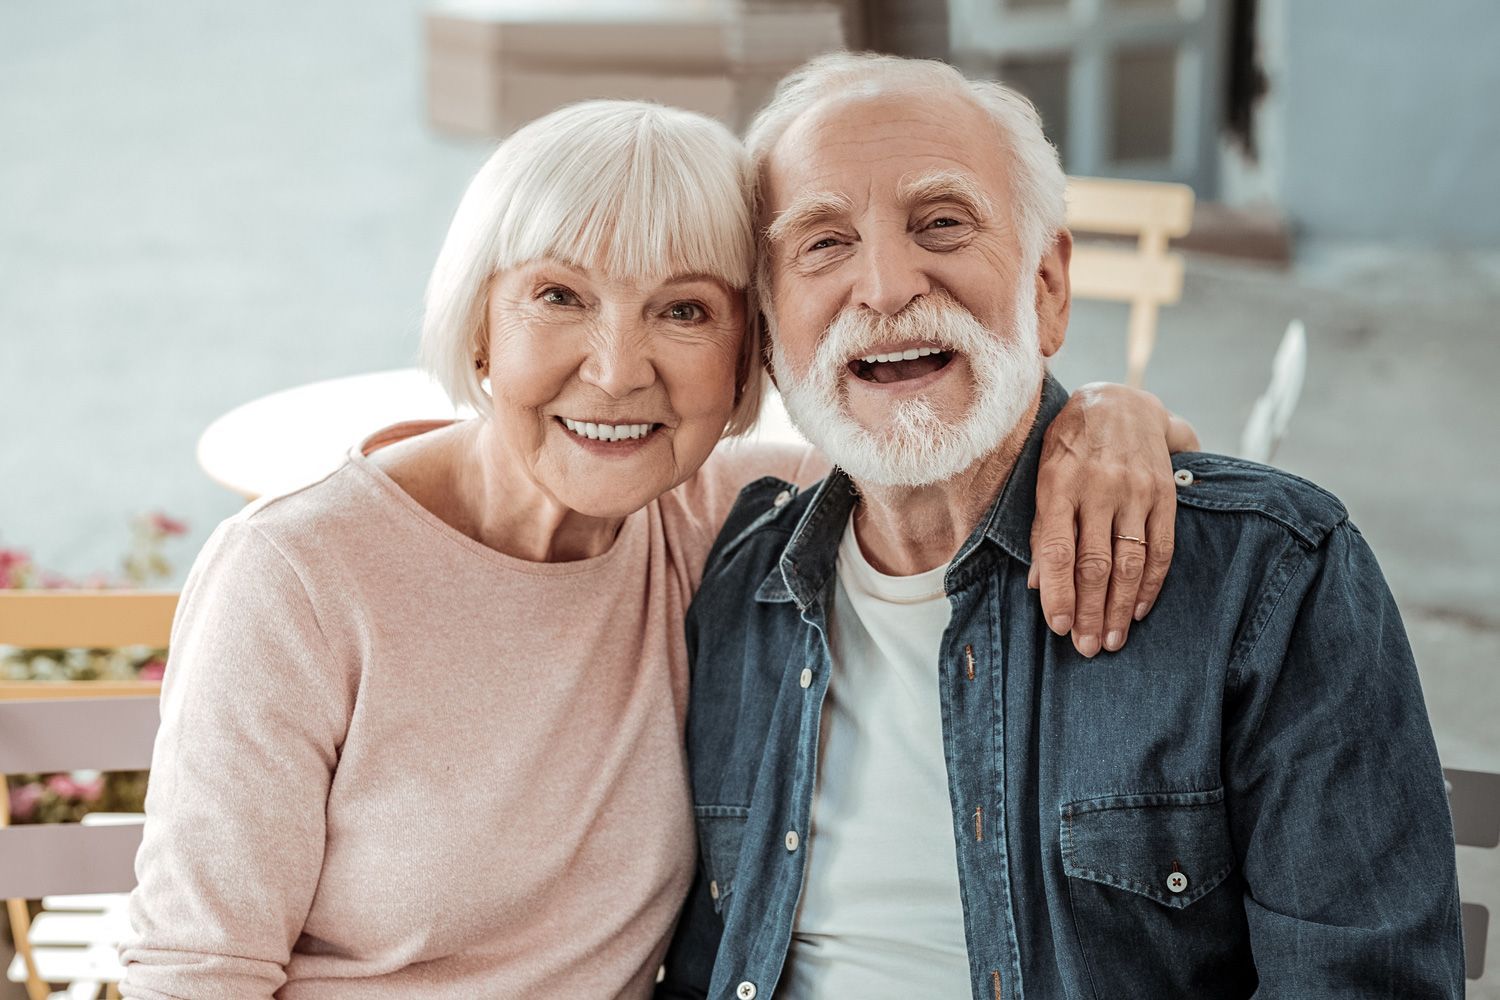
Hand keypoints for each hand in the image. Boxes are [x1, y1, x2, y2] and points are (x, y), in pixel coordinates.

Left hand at [1029, 382, 1193, 656]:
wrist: (1119, 402)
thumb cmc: (1069, 446)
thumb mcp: (1043, 476)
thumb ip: (1042, 530)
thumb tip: (1037, 584)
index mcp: (1060, 484)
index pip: (1058, 551)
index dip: (1058, 594)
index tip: (1057, 628)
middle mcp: (1099, 488)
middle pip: (1095, 564)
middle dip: (1089, 611)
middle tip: (1085, 648)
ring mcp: (1135, 491)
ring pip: (1129, 562)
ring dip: (1119, 607)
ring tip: (1110, 640)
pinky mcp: (1164, 495)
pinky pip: (1161, 548)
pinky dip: (1150, 584)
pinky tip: (1138, 610)